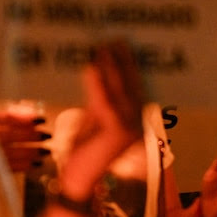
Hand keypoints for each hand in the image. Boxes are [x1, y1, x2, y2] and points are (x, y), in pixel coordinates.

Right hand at [0, 110, 48, 173]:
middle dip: (31, 136)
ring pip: (9, 153)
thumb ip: (10, 117)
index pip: (6, 119)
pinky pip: (6, 168)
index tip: (41, 120)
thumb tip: (33, 114)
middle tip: (47, 136)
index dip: (25, 119)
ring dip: (30, 152)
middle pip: (9, 136)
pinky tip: (36, 164)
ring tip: (46, 151)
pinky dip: (23, 166)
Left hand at [58, 41, 144, 198]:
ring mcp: (130, 128)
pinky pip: (105, 100)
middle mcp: (138, 123)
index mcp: (137, 120)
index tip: (123, 42)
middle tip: (116, 37)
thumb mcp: (94, 119)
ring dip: (111, 65)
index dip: (130, 64)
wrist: (78, 180)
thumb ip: (99, 99)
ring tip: (102, 45)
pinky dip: (97, 81)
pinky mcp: (116, 132)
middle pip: (132, 83)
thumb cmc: (84, 151)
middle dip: (124, 59)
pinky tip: (90, 65)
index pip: (136, 86)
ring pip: (120, 89)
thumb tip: (97, 68)